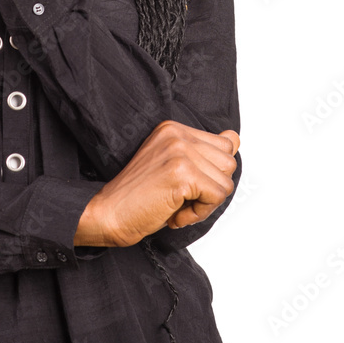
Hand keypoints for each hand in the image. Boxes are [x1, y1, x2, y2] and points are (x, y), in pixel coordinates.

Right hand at [75, 121, 239, 247]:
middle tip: (180, 198)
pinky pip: (216, 197)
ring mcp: (179, 150)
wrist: (108, 213)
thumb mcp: (175, 167)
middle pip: (228, 163)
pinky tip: (175, 213)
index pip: (224, 145)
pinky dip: (199, 213)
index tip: (184, 186)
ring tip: (176, 204)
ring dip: (205, 203)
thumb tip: (235, 137)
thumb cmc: (138, 197)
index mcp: (173, 128)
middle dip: (211, 188)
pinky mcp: (181, 172)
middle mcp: (177, 133)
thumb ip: (205, 151)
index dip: (210, 174)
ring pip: (226, 182)